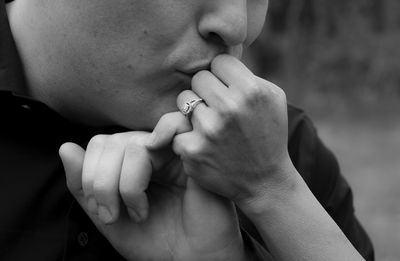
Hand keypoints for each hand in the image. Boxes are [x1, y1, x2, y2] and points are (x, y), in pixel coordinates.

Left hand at [59, 112, 247, 260]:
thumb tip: (65, 147)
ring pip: (133, 144)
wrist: (189, 260)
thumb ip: (84, 185)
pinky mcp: (194, 153)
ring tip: (139, 211)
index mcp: (132, 162)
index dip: (90, 175)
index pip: (101, 144)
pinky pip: (171, 129)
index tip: (102, 213)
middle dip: (102, 183)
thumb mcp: (107, 216)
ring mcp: (173, 151)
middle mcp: (152, 151)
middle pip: (112, 142)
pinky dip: (151, 156)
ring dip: (127, 184)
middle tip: (114, 215)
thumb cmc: (155, 240)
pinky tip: (156, 182)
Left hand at [151, 54, 297, 209]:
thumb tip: (216, 61)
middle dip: (207, 91)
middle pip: (198, 78)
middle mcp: (229, 108)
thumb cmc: (268, 135)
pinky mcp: (192, 150)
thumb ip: (247, 75)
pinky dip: (186, 136)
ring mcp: (208, 130)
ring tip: (211, 126)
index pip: (218, 62)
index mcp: (251, 91)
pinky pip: (176, 128)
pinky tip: (203, 145)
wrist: (264, 182)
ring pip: (183, 101)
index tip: (228, 90)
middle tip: (218, 108)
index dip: (223, 76)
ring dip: (194, 112)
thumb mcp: (273, 98)